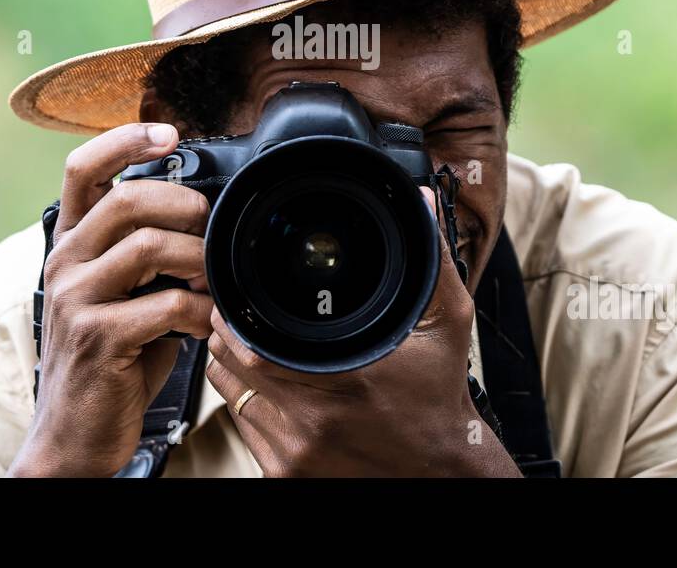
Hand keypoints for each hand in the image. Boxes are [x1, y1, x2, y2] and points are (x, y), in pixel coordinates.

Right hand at [8, 123, 213, 476]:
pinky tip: (208, 326)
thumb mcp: (121, 294)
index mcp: (69, 244)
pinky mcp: (97, 338)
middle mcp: (64, 263)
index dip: (124, 139)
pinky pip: (168, 305)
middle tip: (211, 231)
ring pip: (152, 246)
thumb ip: (146, 253)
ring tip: (214, 285)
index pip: (82, 168)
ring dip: (200, 262)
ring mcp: (75, 299)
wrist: (74, 434)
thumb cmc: (110, 360)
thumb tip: (204, 217)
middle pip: (128, 199)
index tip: (168, 132)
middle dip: (186, 207)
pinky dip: (202, 314)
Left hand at [205, 188, 519, 476]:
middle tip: (244, 312)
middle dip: (231, 332)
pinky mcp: (284, 473)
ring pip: (229, 396)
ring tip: (259, 345)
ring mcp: (293, 453)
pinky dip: (248, 401)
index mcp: (341, 382)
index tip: (239, 295)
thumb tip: (419, 203)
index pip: (250, 343)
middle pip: (230, 364)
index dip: (236, 314)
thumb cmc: (440, 400)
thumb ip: (433, 259)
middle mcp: (309, 423)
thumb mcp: (446, 324)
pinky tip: (275, 386)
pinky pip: (241, 426)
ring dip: (236, 366)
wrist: (443, 471)